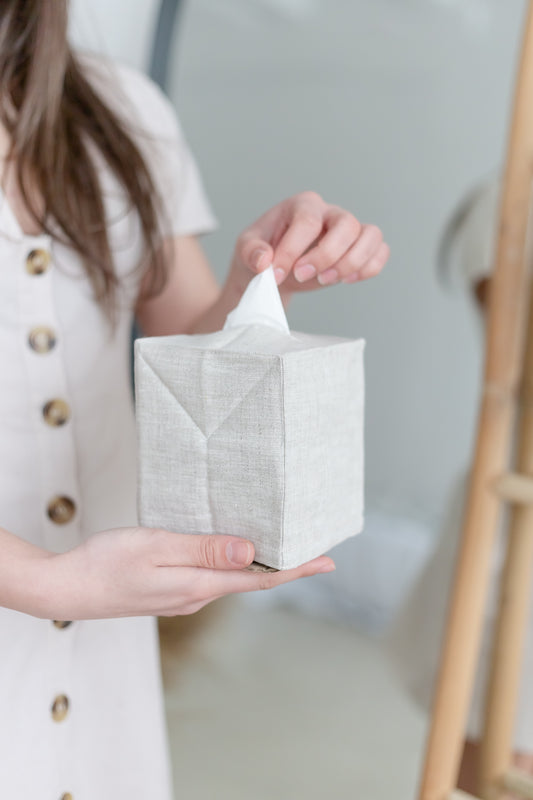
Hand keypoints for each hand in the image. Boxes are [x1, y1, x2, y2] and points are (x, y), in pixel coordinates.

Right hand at [33, 528, 334, 619]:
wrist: (68, 589)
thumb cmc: (107, 564)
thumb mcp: (157, 547)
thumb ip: (204, 549)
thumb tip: (251, 552)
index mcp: (198, 585)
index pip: (259, 579)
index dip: (296, 569)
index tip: (327, 561)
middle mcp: (196, 595)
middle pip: (252, 581)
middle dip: (286, 567)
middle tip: (316, 552)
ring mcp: (183, 597)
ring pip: (233, 579)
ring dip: (261, 566)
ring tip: (284, 548)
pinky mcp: (170, 591)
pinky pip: (213, 577)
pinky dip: (234, 565)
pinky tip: (235, 553)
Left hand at [229, 191, 389, 296]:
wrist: (275, 268)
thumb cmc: (263, 252)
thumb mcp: (246, 249)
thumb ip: (252, 252)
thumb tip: (264, 261)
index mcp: (302, 205)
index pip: (307, 222)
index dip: (292, 251)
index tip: (276, 274)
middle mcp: (330, 213)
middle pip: (346, 225)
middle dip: (326, 255)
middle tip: (302, 275)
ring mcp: (349, 230)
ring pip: (371, 235)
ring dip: (353, 262)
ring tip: (326, 280)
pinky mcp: (359, 248)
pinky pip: (380, 251)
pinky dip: (370, 267)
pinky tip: (347, 280)